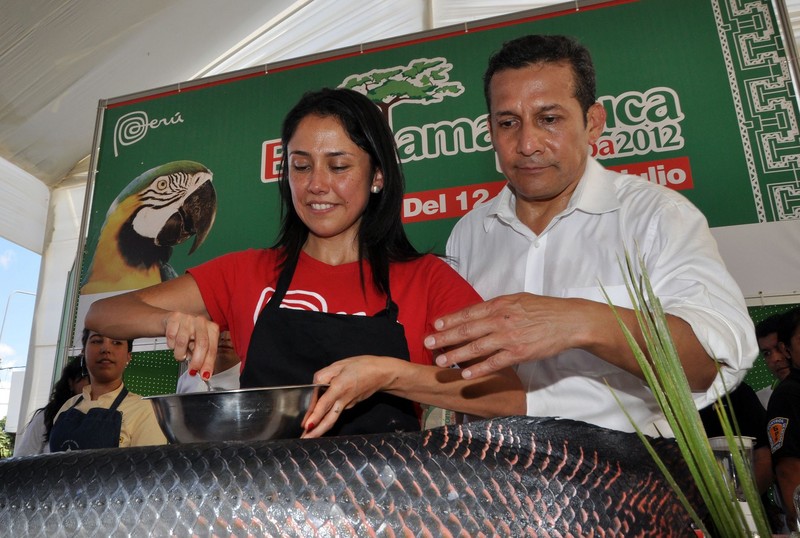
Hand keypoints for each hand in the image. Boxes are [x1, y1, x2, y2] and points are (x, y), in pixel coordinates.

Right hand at [163, 312, 218, 380]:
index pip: (212, 348)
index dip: (209, 363)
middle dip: (196, 361)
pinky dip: (171, 344)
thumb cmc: (189, 335)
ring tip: (181, 354)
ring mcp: (188, 318)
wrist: (173, 321)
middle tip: (192, 371)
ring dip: (180, 353)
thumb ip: (203, 357)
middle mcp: (202, 321)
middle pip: (202, 344)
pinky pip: (171, 336)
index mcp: (212, 328)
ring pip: (182, 342)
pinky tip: (174, 342)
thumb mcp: (198, 345)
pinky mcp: (174, 318)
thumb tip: (204, 373)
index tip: (205, 375)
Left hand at [301, 356, 397, 437]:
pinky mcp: (350, 406)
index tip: (306, 426)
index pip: (324, 404)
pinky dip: (327, 420)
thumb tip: (314, 387)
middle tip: (304, 440)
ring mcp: (348, 405)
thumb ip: (323, 376)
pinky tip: (319, 423)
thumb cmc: (363, 366)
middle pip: (329, 420)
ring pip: (332, 419)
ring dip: (320, 429)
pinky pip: (336, 413)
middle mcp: (343, 400)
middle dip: (316, 432)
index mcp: (340, 387)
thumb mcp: (339, 365)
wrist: (383, 374)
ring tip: (308, 437)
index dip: (315, 415)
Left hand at [424, 293, 587, 378]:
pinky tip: (465, 374)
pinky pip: (494, 363)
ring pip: (476, 347)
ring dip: (456, 355)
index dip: (450, 320)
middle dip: (445, 338)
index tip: (435, 325)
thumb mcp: (518, 300)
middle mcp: (501, 320)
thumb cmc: (544, 309)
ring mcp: (509, 337)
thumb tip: (477, 313)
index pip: (469, 313)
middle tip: (427, 344)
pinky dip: (478, 369)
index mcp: (500, 305)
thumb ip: (497, 307)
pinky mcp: (519, 353)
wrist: (568, 320)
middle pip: (467, 330)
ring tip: (440, 362)